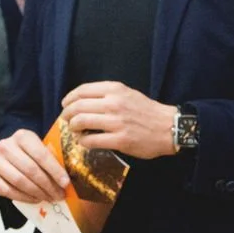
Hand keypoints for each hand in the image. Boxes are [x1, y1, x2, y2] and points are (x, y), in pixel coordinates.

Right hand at [0, 129, 68, 203]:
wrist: (8, 157)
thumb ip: (52, 160)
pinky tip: (34, 199)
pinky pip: (7, 190)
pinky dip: (23, 197)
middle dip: (47, 185)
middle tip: (58, 195)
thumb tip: (67, 181)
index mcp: (22, 136)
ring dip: (37, 193)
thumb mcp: (41, 150)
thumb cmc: (30, 155)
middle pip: (30, 169)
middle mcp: (6, 145)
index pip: (41, 154)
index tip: (65, 183)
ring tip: (48, 198)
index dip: (55, 170)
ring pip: (19, 181)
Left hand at [61, 81, 176, 158]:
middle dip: (67, 115)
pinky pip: (91, 141)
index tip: (65, 105)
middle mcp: (114, 103)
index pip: (82, 91)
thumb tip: (82, 102)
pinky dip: (83, 142)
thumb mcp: (127, 94)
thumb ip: (107, 95)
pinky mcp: (120, 140)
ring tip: (75, 131)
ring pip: (81, 122)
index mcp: (115, 89)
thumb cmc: (147, 111)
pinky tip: (85, 142)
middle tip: (66, 121)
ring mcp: (116, 122)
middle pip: (78, 107)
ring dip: (73, 128)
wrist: (168, 127)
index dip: (69, 99)